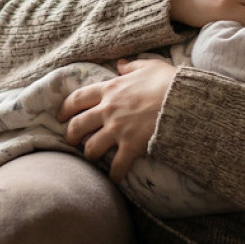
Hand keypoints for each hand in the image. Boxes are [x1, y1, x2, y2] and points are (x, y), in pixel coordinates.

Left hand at [59, 58, 176, 180]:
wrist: (183, 99)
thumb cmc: (167, 81)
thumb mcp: (148, 65)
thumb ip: (131, 66)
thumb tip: (121, 64)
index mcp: (110, 89)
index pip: (77, 99)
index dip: (65, 108)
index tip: (61, 116)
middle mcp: (108, 110)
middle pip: (77, 125)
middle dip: (70, 135)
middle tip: (71, 140)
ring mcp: (118, 129)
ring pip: (91, 147)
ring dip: (89, 154)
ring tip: (92, 157)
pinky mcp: (130, 146)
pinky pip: (116, 166)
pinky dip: (114, 175)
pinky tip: (114, 179)